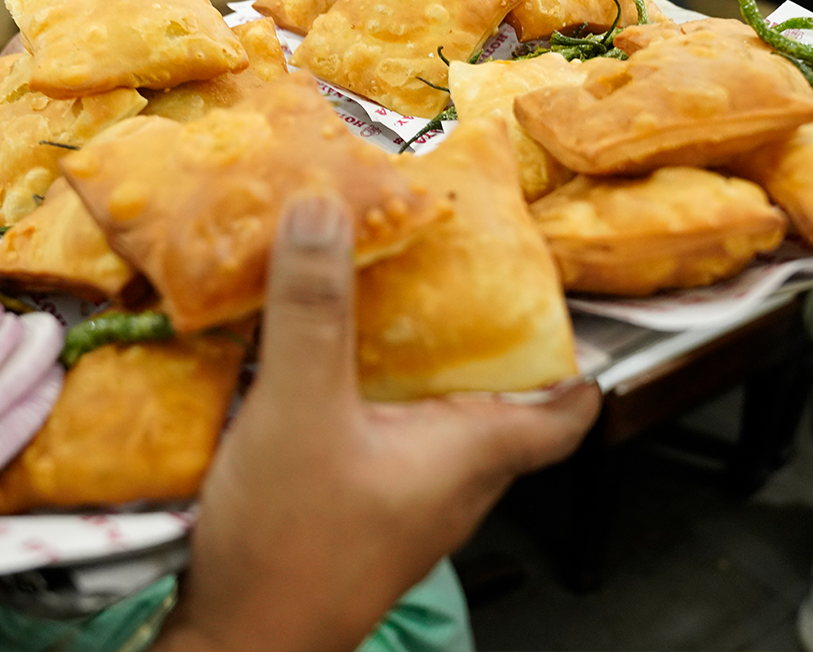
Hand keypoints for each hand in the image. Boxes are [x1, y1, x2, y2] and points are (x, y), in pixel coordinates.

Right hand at [159, 193, 600, 651]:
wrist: (238, 645)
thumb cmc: (292, 545)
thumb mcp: (300, 408)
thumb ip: (313, 309)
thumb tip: (328, 205)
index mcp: (472, 455)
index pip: (565, 411)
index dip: (574, 354)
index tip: (554, 291)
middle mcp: (450, 480)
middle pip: (494, 398)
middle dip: (476, 329)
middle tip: (444, 259)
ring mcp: (401, 499)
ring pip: (431, 414)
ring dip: (411, 355)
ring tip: (375, 287)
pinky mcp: (352, 508)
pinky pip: (378, 431)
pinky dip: (361, 386)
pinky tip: (311, 354)